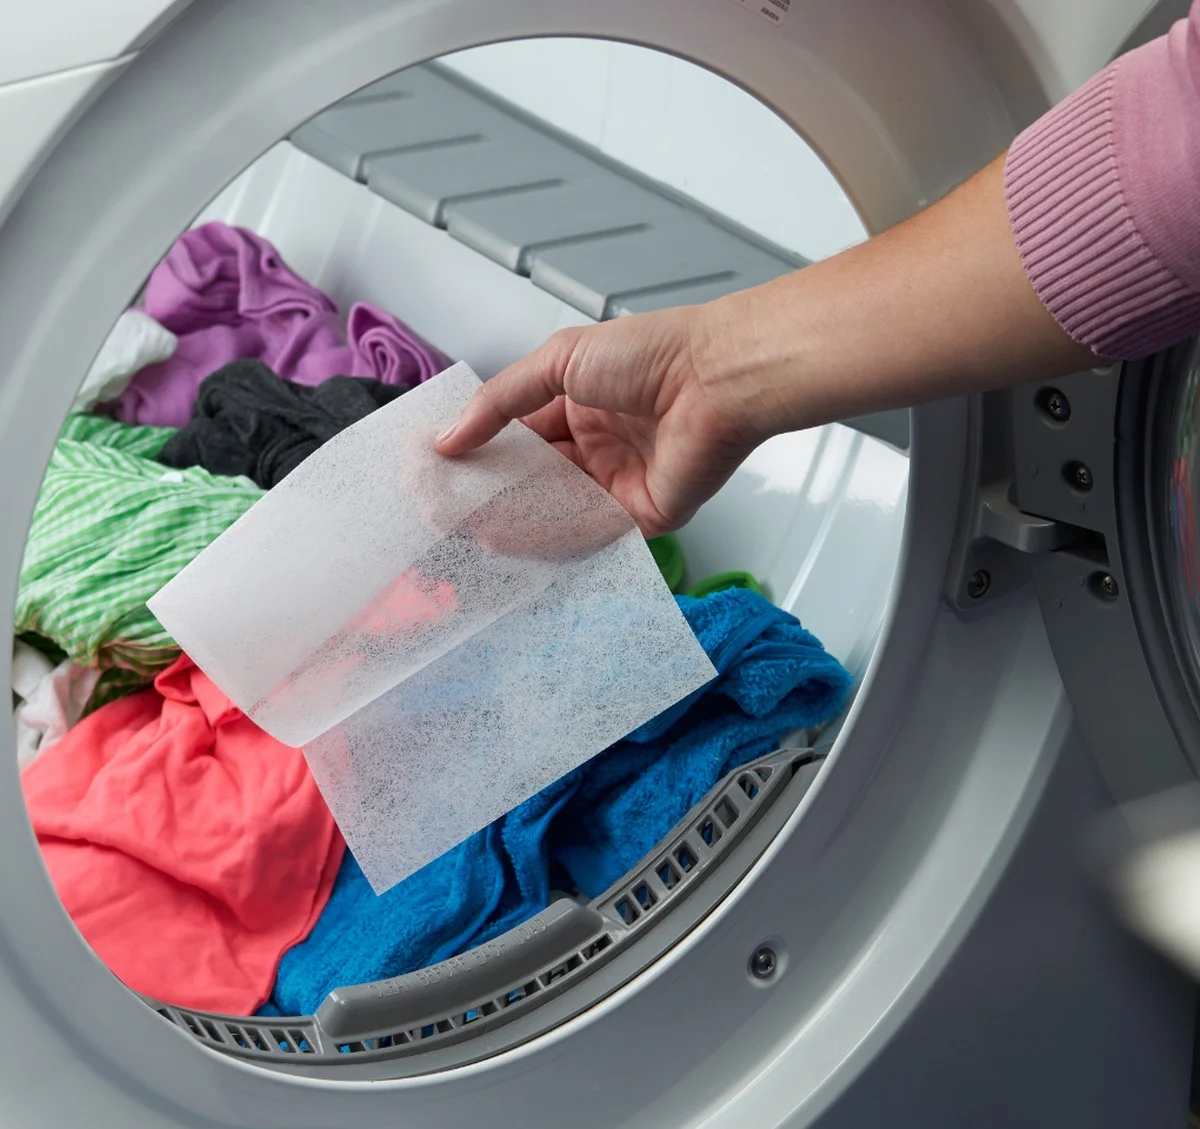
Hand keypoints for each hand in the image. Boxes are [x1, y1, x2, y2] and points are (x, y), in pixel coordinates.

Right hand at [434, 305, 764, 536]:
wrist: (715, 378)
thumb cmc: (651, 354)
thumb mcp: (558, 361)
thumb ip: (500, 401)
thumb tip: (448, 437)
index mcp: (579, 405)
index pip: (518, 438)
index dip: (479, 453)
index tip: (438, 469)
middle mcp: (596, 447)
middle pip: (532, 481)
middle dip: (488, 494)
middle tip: (440, 510)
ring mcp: (617, 485)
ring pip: (553, 512)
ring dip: (508, 521)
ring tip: (460, 530)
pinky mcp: (639, 516)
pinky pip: (587, 534)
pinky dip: (545, 538)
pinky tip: (505, 539)